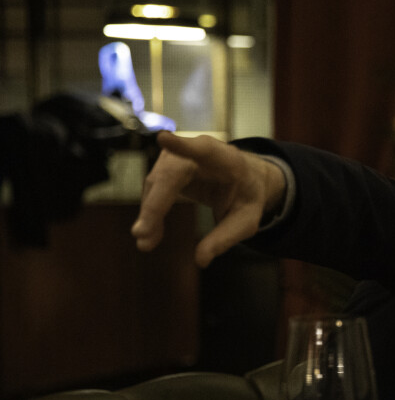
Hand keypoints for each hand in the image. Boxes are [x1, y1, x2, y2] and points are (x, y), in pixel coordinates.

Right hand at [132, 131, 285, 266]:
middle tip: (143, 233)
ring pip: (156, 182)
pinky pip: (154, 189)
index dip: (183, 146)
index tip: (164, 139)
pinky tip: (151, 234)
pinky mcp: (168, 166)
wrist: (244, 179)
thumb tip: (201, 260)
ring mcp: (180, 155)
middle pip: (169, 174)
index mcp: (226, 160)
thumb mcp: (246, 221)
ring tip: (147, 243)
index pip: (205, 150)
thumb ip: (226, 238)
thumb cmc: (246, 196)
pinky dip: (151, 212)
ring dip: (149, 213)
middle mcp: (199, 151)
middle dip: (155, 203)